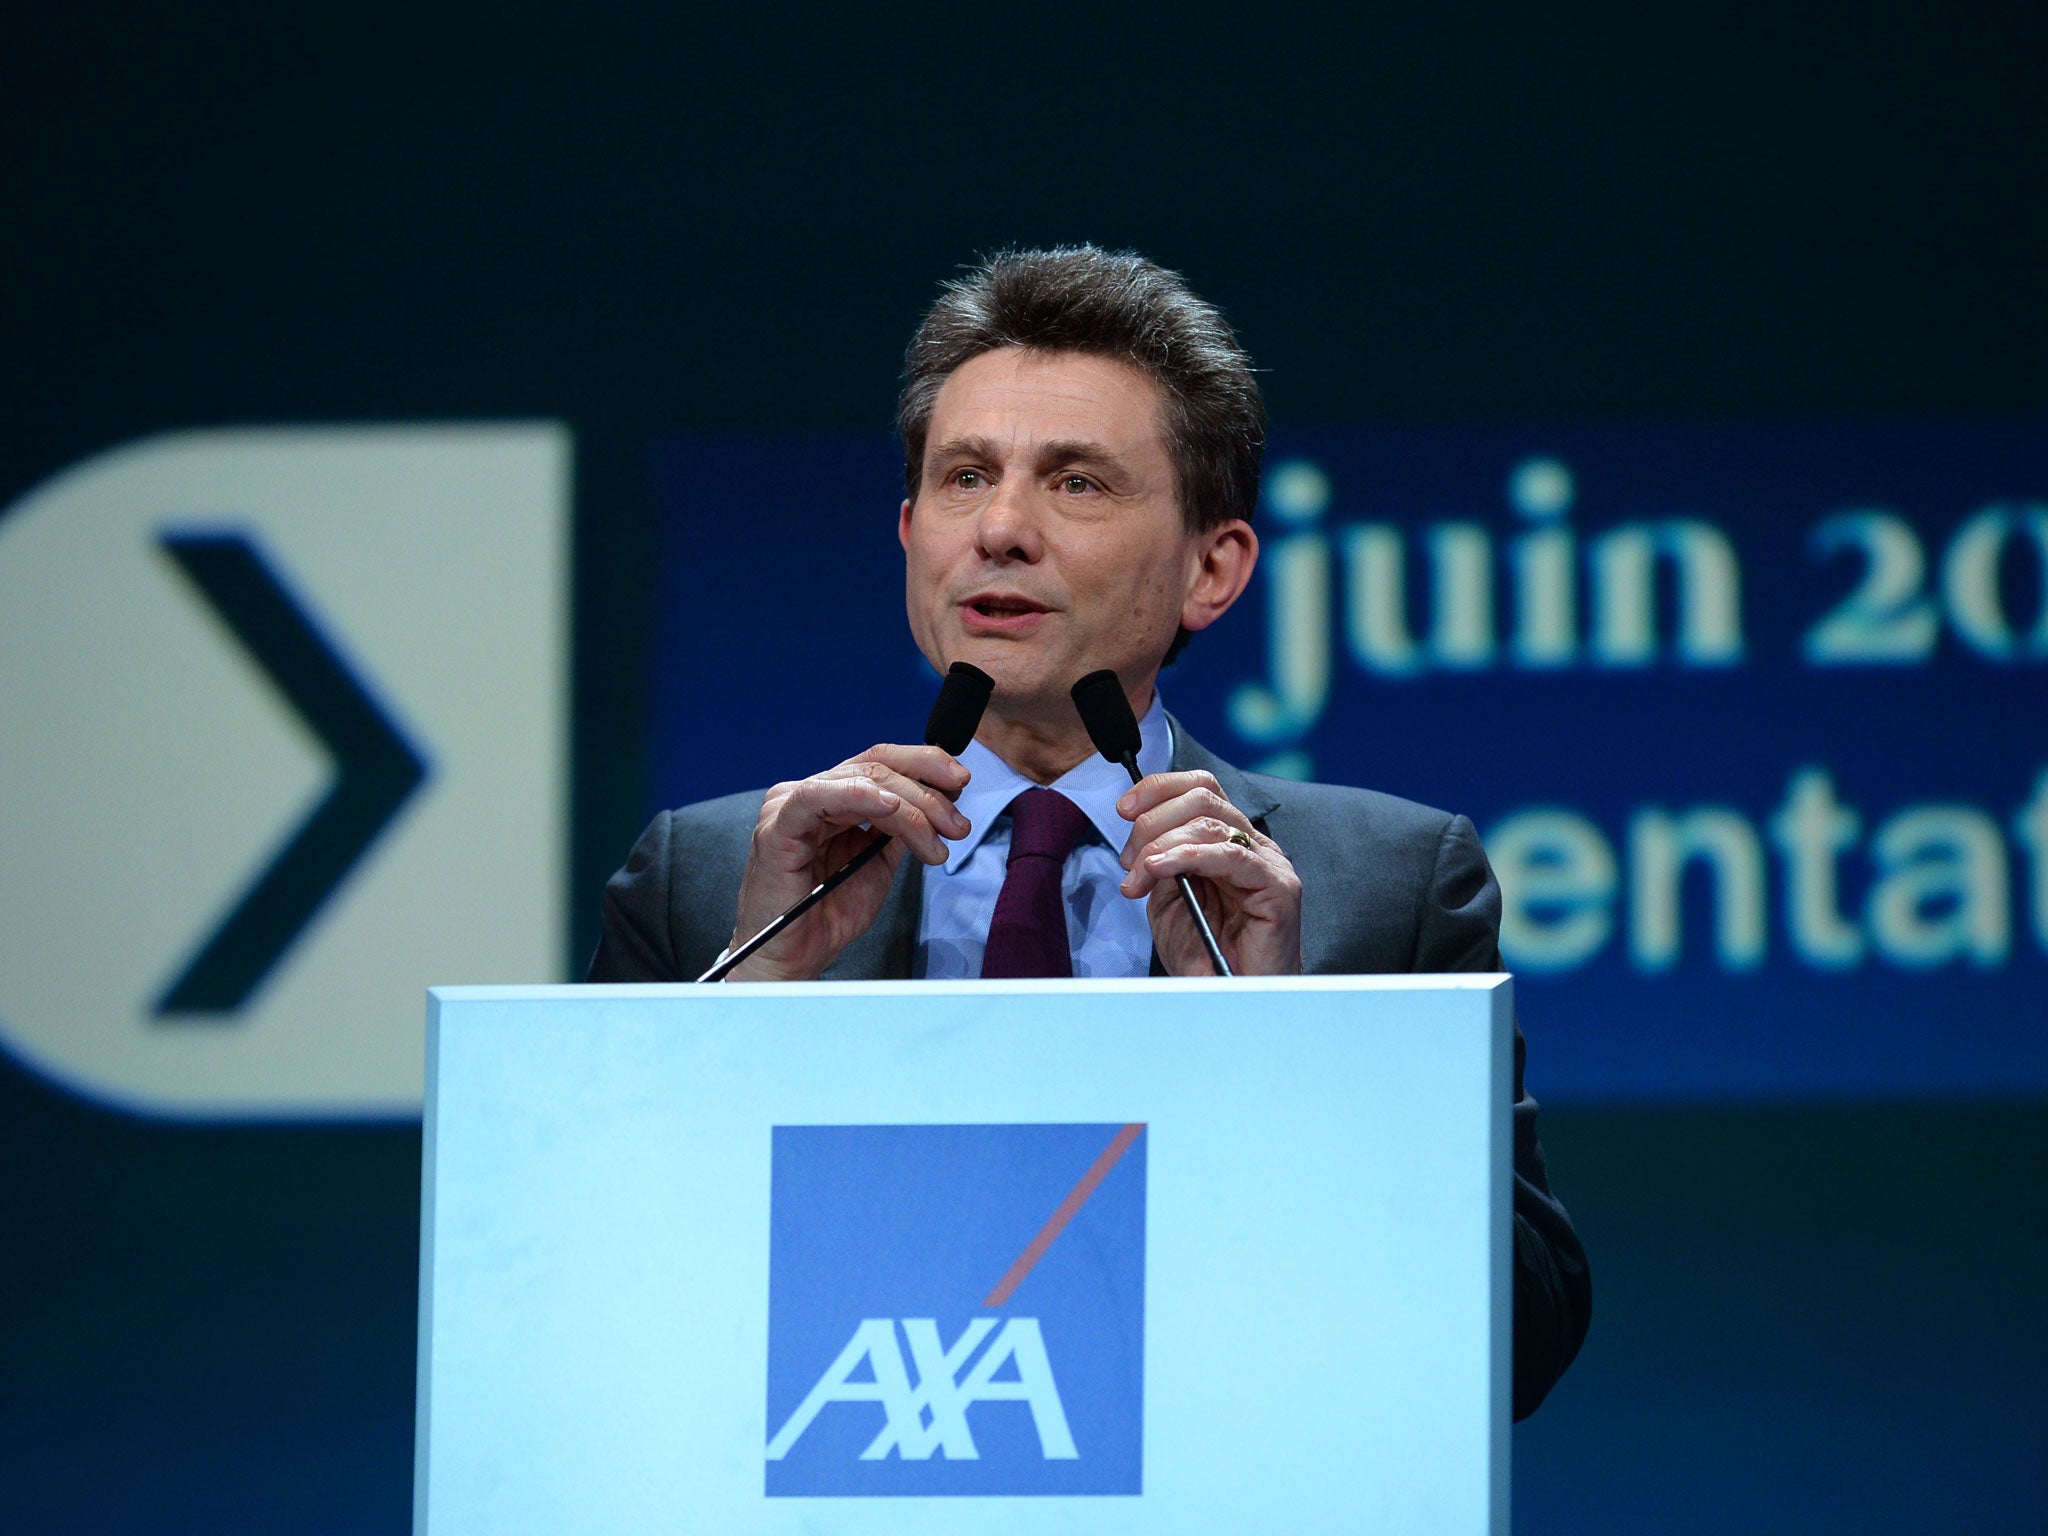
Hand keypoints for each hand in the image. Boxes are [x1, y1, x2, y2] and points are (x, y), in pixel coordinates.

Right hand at [726, 744, 971, 980]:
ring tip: (936, 840)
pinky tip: (890, 807)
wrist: (795, 957)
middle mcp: (813, 792)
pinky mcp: (778, 824)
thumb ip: (900, 829)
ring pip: (862, 782)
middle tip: (957, 826)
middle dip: (928, 794)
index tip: (962, 784)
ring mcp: (791, 804)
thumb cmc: (828, 913)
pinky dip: (859, 796)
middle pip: (877, 767)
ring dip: (910, 807)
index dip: (925, 765)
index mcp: (833, 796)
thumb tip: (942, 801)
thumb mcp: (879, 862)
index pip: (881, 762)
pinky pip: (819, 796)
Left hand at [1116, 770, 1301, 976]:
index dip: (1159, 789)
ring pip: (1210, 823)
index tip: (1124, 809)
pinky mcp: (1278, 886)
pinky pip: (1230, 855)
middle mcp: (1253, 845)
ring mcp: (1269, 863)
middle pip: (1202, 798)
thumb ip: (1159, 863)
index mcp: (1229, 842)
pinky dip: (1187, 856)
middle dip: (1153, 822)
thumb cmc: (1205, 955)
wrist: (1232, 998)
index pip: (1201, 789)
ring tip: (1138, 876)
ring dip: (1160, 845)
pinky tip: (1159, 869)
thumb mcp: (1168, 899)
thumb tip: (1139, 836)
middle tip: (1129, 859)